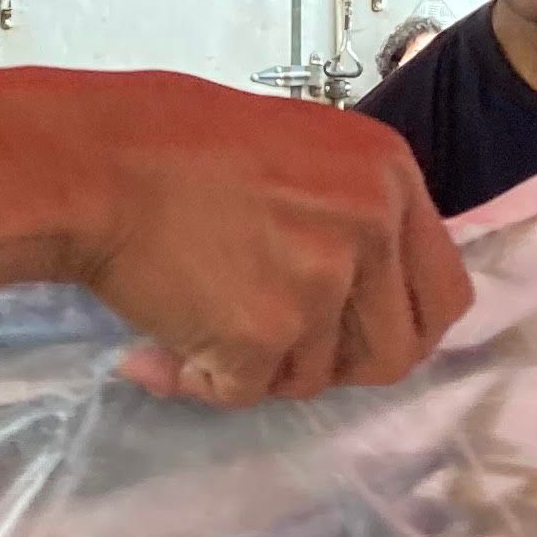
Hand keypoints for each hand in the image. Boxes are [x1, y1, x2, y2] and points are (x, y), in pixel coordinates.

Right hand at [38, 71, 474, 406]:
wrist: (93, 162)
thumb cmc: (171, 144)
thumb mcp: (298, 149)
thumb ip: (348, 212)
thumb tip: (366, 294)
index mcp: (389, 176)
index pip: (443, 294)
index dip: (399, 328)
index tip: (354, 337)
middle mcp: (372, 228)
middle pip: (394, 352)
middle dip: (333, 366)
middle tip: (275, 354)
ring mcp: (321, 284)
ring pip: (313, 379)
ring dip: (254, 369)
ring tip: (193, 326)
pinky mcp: (262, 333)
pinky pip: (242, 393)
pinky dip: (196, 381)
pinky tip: (156, 348)